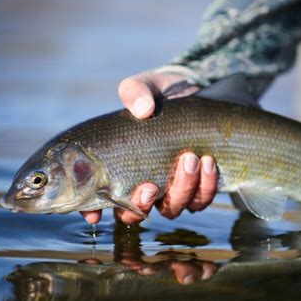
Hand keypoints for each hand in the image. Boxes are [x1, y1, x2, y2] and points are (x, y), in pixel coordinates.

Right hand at [81, 71, 217, 224]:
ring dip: (180, 189)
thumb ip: (136, 91)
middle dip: (140, 205)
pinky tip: (208, 162)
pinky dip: (205, 185)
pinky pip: (200, 200)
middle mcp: (144, 183)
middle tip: (149, 185)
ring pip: (171, 209)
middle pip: (134, 213)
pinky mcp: (199, 187)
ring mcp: (172, 189)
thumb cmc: (162, 95)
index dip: (93, 210)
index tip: (95, 214)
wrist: (197, 95)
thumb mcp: (146, 86)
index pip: (99, 196)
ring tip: (189, 158)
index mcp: (121, 164)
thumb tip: (143, 109)